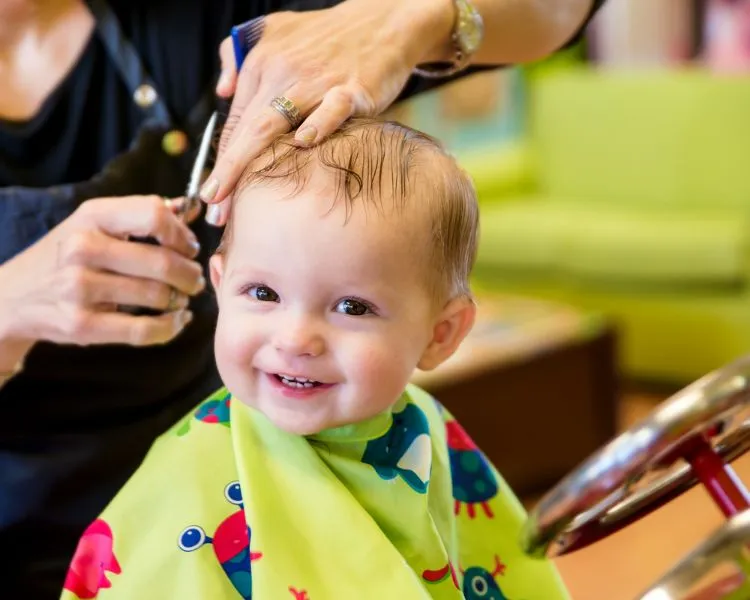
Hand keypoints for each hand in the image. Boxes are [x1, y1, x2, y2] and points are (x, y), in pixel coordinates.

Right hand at [0, 195, 205, 349]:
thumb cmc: (67, 257)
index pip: (154, 215)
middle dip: (191, 274)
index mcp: (91, 216)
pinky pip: (144, 330)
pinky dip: (171, 327)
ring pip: (158, 295)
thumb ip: (143, 214)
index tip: (190, 248)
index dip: (183, 235)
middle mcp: (82, 249)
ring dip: (181, 300)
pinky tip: (177, 321)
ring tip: (181, 299)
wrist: (13, 297)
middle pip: (164, 261)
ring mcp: (78, 288)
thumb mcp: (96, 224)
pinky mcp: (80, 325)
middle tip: (195, 280)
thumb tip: (192, 208)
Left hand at [201, 0, 453, 225]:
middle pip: (247, 129)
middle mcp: (283, 72)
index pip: (235, 120)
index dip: (220, 160)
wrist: (383, 20)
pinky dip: (318, 125)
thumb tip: (222, 90)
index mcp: (262, 64)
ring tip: (238, 201)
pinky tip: (304, 144)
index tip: (210, 195)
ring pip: (274, 123)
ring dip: (250, 163)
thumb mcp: (274, 30)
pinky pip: (332, 109)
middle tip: (215, 209)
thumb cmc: (328, 34)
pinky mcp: (352, 88)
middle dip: (227, 171)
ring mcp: (317, 81)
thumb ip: (240, 54)